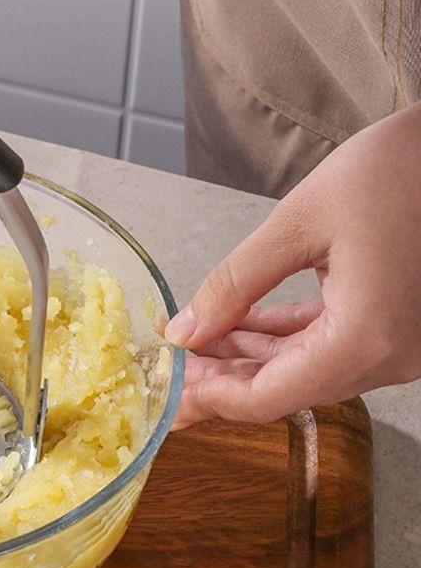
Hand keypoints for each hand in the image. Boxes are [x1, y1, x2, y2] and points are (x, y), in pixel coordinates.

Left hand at [167, 102, 420, 427]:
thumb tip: (185, 331)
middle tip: (170, 368)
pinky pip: (326, 343)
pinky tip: (236, 324)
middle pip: (285, 387)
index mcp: (365, 338)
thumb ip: (234, 284)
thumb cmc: (396, 170)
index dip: (212, 396)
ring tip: (195, 340)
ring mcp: (397, 345)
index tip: (172, 385)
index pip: (270, 397)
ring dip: (246, 356)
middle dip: (222, 377)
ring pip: (302, 368)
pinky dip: (280, 337)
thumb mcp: (295, 224)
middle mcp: (389, 355)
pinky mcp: (395, 325)